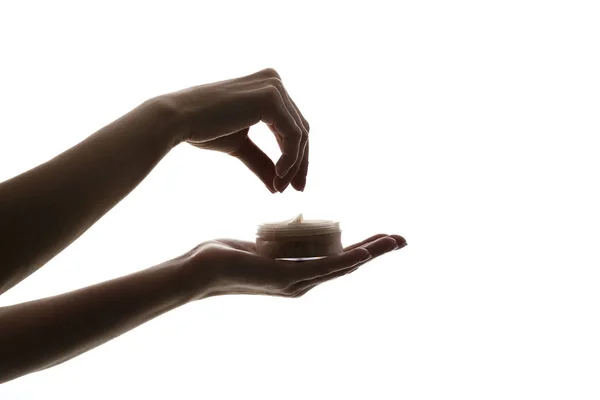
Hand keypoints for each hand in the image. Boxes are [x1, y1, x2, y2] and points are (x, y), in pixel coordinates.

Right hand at [164, 68, 309, 192]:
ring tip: (279, 187)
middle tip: (294, 190)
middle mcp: (275, 81)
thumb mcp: (240, 146)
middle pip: (301, 129)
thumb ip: (262, 161)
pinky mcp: (271, 98)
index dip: (296, 157)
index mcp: (268, 87)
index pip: (293, 125)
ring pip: (300, 134)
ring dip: (293, 165)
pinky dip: (290, 158)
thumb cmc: (203, 129)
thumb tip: (278, 186)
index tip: (291, 185)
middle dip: (299, 163)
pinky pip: (293, 135)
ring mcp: (274, 87)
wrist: (178, 119)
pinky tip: (277, 175)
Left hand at [180, 234, 406, 299]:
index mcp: (299, 273)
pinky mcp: (285, 277)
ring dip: (369, 254)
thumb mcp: (263, 243)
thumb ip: (282, 240)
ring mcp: (296, 283)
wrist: (202, 270)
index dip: (363, 249)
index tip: (384, 237)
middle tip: (402, 239)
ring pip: (341, 267)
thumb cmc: (227, 256)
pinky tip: (361, 254)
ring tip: (392, 241)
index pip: (338, 260)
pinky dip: (345, 260)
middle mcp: (302, 282)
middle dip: (375, 251)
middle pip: (347, 265)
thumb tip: (294, 226)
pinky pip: (322, 268)